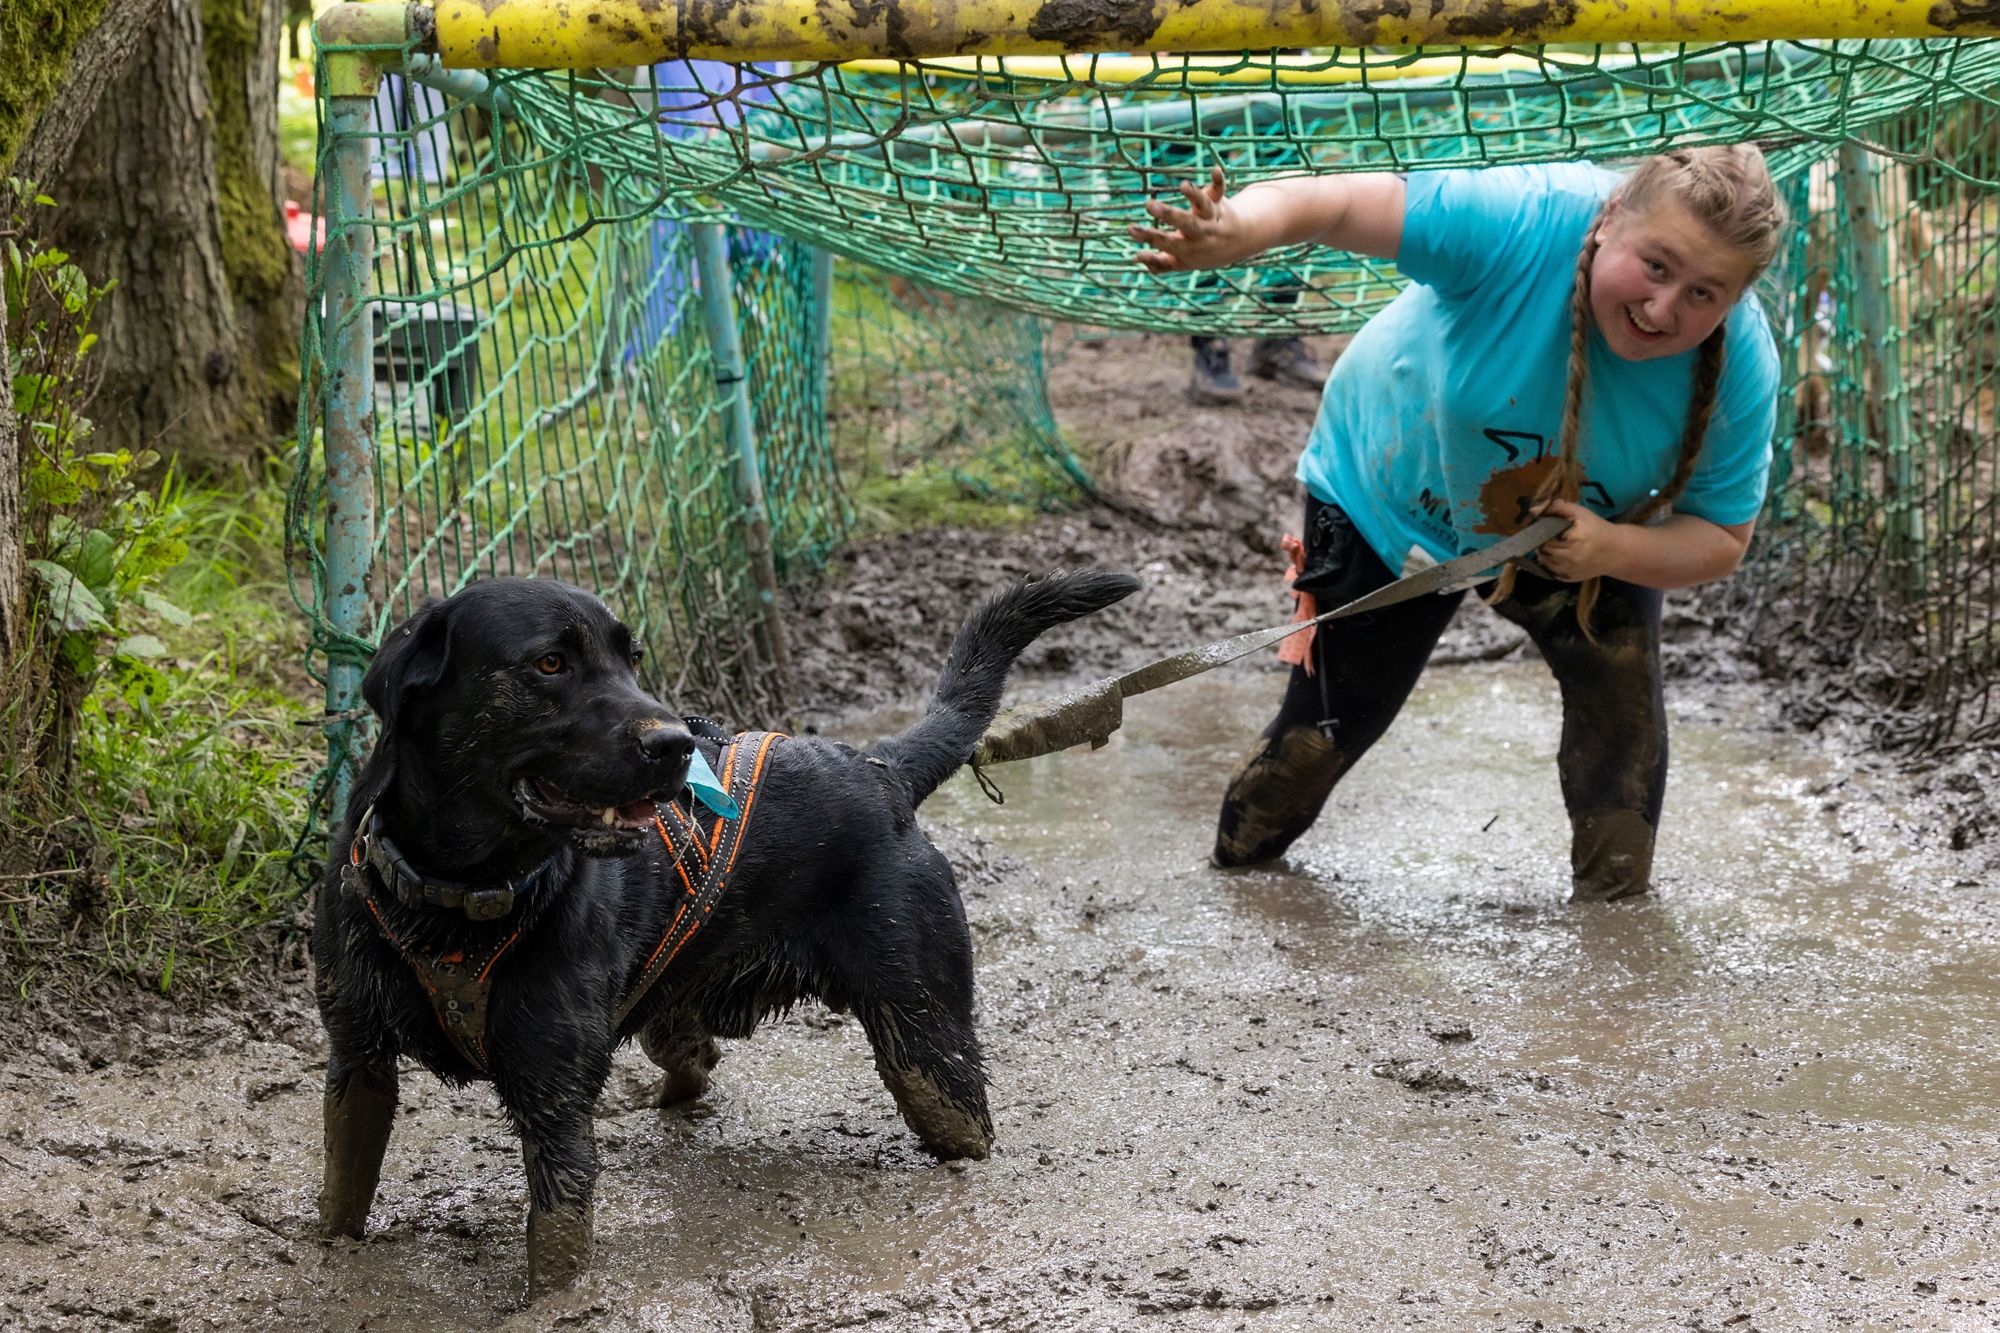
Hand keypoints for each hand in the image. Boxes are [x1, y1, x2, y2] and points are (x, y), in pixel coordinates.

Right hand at [1128, 166, 1256, 273]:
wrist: (1238, 241)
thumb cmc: (1202, 252)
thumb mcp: (1182, 263)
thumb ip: (1160, 263)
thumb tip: (1136, 259)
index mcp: (1189, 249)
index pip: (1167, 243)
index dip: (1148, 238)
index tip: (1130, 229)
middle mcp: (1201, 232)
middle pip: (1186, 224)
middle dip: (1168, 215)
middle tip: (1149, 205)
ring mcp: (1211, 216)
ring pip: (1203, 206)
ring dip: (1194, 195)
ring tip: (1183, 186)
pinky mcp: (1219, 200)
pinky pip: (1220, 189)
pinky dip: (1218, 180)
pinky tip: (1215, 169)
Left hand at [1533, 498, 1627, 582]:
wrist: (1615, 551)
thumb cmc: (1596, 528)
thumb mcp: (1580, 513)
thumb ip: (1558, 507)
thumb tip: (1534, 510)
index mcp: (1576, 537)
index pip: (1546, 534)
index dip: (1542, 530)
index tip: (1543, 526)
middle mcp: (1572, 555)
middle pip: (1544, 547)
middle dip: (1542, 541)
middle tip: (1546, 535)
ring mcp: (1570, 569)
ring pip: (1544, 560)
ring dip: (1544, 552)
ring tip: (1552, 544)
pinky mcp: (1569, 578)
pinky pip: (1550, 571)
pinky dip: (1549, 563)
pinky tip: (1556, 555)